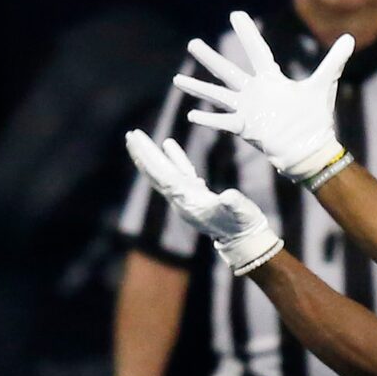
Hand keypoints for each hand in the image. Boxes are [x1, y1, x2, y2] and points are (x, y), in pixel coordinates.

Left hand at [124, 130, 281, 273]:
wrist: (245, 240)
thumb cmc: (243, 226)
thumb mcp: (242, 212)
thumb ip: (234, 203)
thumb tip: (229, 196)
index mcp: (188, 200)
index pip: (162, 175)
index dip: (148, 157)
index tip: (135, 140)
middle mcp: (182, 199)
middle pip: (157, 174)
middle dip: (143, 154)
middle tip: (130, 135)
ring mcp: (188, 197)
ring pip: (164, 173)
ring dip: (152, 156)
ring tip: (139, 139)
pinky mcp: (197, 194)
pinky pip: (179, 173)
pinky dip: (173, 159)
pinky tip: (168, 144)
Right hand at [175, 10, 351, 183]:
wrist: (311, 149)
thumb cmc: (316, 119)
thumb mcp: (324, 85)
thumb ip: (334, 61)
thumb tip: (350, 38)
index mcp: (271, 80)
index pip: (257, 51)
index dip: (247, 33)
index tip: (235, 14)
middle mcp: (255, 92)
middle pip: (228, 71)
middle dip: (210, 58)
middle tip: (192, 44)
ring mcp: (248, 110)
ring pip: (219, 94)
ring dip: (198, 87)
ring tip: (178, 79)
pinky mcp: (246, 128)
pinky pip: (222, 122)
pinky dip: (208, 119)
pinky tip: (191, 115)